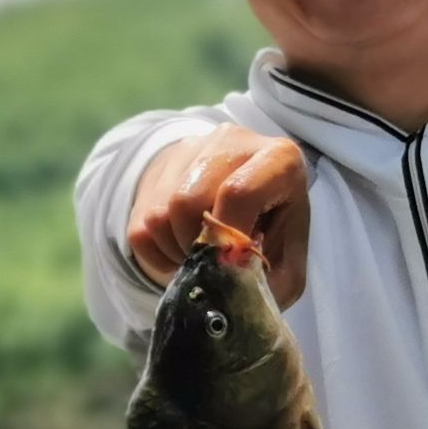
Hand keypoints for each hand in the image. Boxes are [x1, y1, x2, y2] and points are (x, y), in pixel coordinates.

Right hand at [126, 124, 311, 305]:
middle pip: (186, 203)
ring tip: (200, 255)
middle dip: (196, 248)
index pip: (238, 192)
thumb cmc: (272, 227)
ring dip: (175, 251)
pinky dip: (157, 254)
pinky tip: (181, 250)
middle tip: (213, 263)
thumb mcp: (288, 256)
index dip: (229, 237)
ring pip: (158, 216)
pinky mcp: (157, 172)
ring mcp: (189, 151)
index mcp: (278, 157)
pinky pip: (140, 229)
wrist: (240, 196)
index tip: (231, 263)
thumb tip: (237, 286)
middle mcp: (231, 142)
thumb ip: (274, 279)